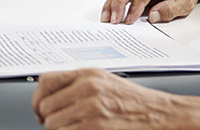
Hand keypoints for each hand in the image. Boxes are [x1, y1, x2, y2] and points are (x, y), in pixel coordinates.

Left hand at [32, 68, 183, 128]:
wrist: (161, 115)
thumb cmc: (135, 102)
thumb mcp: (105, 82)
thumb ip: (78, 85)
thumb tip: (50, 97)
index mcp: (88, 74)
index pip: (46, 81)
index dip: (37, 98)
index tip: (39, 109)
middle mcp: (87, 88)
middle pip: (46, 106)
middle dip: (48, 119)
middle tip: (59, 124)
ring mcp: (91, 109)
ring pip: (53, 125)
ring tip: (73, 129)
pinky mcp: (96, 128)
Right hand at [101, 0, 199, 23]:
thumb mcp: (186, 2)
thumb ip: (170, 9)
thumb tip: (153, 16)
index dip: (136, 5)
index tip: (130, 19)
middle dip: (119, 4)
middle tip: (115, 20)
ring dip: (112, 2)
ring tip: (107, 18)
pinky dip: (113, 0)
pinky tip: (109, 11)